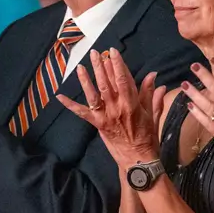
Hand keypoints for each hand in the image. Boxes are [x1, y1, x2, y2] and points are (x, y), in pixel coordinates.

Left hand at [57, 48, 164, 164]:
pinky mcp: (97, 125)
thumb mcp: (152, 115)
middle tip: (96, 53)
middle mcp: (117, 108)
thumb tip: (154, 76)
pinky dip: (70, 105)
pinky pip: (81, 113)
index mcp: (132, 104)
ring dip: (86, 79)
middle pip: (107, 83)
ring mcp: (105, 117)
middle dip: (101, 66)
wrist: (137, 160)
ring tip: (81, 66)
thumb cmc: (148, 138)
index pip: (124, 80)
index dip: (118, 64)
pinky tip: (59, 96)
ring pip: (94, 94)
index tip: (113, 52)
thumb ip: (151, 94)